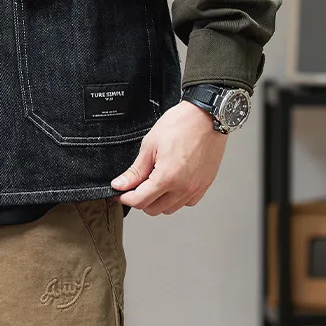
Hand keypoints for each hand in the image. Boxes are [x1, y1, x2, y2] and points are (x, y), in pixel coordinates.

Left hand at [109, 99, 227, 214]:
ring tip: (153, 182)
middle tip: (135, 185)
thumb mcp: (150, 145)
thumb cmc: (180, 125)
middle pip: (154, 209)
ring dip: (158, 201)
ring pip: (170, 209)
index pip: (140, 201)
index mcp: (167, 177)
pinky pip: (187, 202)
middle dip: (140, 200)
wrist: (206, 116)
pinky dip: (176, 198)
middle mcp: (183, 187)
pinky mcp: (205, 185)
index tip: (120, 192)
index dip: (125, 198)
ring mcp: (196, 188)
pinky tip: (171, 183)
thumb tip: (121, 184)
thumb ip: (135, 170)